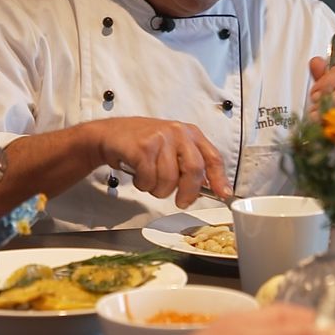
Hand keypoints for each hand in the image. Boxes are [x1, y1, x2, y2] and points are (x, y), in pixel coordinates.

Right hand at [87, 117, 230, 207]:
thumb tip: (209, 188)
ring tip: (150, 179)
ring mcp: (160, 138)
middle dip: (188, 192)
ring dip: (158, 189)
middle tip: (181, 202)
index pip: (213, 157)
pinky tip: (139, 175)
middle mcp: (177, 132)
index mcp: (190, 133)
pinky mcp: (143, 147)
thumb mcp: (172, 148)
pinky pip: (149, 178)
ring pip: (169, 179)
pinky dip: (143, 184)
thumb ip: (189, 165)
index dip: (219, 179)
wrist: (110, 134)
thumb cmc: (143, 144)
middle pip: (194, 170)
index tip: (223, 194)